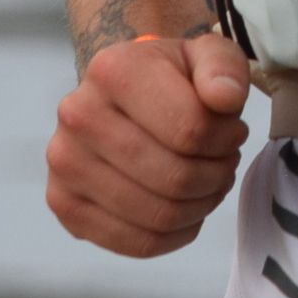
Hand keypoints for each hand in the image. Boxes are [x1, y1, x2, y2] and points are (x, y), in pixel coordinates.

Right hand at [46, 30, 252, 257]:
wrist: (126, 96)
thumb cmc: (174, 79)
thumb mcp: (208, 54)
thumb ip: (224, 68)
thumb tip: (225, 98)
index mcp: (112, 71)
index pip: (191, 130)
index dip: (228, 139)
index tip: (233, 131)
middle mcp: (77, 116)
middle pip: (175, 177)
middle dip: (216, 175)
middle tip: (224, 162)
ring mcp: (65, 164)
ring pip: (159, 215)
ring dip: (200, 205)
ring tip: (207, 182)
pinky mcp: (65, 205)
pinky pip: (138, 243)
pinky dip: (176, 234)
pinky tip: (186, 209)